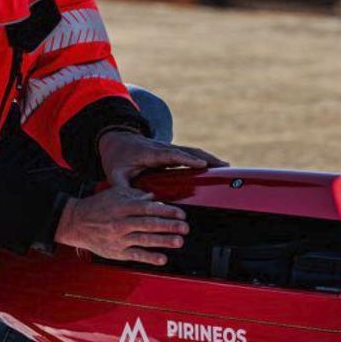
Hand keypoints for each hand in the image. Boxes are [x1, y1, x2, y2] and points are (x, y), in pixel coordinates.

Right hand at [54, 186, 188, 265]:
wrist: (75, 223)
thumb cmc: (97, 206)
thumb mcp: (114, 193)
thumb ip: (134, 194)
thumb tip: (153, 197)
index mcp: (122, 207)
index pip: (148, 208)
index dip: (166, 211)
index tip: (181, 213)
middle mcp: (121, 223)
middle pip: (149, 224)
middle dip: (169, 226)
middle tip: (185, 227)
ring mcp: (118, 239)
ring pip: (144, 240)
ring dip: (164, 241)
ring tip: (179, 241)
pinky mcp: (116, 252)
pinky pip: (135, 255)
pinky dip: (150, 258)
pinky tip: (163, 259)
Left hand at [98, 129, 227, 187]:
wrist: (116, 140)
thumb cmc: (117, 159)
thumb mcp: (115, 174)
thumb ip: (122, 187)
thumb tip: (133, 201)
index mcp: (151, 153)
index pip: (172, 155)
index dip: (187, 159)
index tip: (202, 165)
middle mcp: (163, 148)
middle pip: (188, 151)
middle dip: (206, 158)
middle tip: (224, 166)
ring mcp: (168, 149)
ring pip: (192, 151)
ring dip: (209, 157)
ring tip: (226, 166)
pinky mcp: (171, 152)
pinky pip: (189, 154)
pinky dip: (203, 158)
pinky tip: (215, 166)